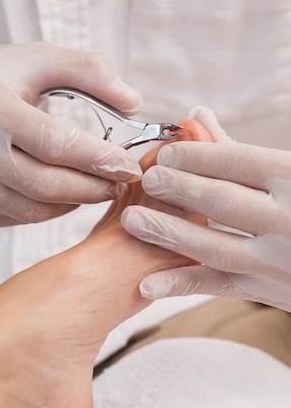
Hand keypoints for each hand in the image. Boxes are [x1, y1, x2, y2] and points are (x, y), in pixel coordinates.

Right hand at [0, 42, 141, 225]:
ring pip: (31, 211)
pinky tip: (55, 194)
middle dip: (91, 188)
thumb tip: (135, 104)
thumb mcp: (32, 59)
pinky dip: (43, 210)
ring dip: (71, 204)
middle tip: (118, 182)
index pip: (53, 143)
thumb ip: (88, 71)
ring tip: (92, 187)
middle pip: (44, 185)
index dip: (97, 159)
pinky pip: (13, 219)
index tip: (130, 166)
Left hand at [121, 107, 290, 312]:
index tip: (165, 152)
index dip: (196, 156)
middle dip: (177, 189)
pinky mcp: (269, 291)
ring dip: (169, 234)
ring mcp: (278, 261)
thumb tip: (196, 116)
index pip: (239, 162)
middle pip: (222, 202)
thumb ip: (241, 150)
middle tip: (146, 180)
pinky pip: (220, 287)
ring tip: (133, 221)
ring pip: (215, 247)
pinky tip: (147, 284)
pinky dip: (182, 285)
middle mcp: (289, 221)